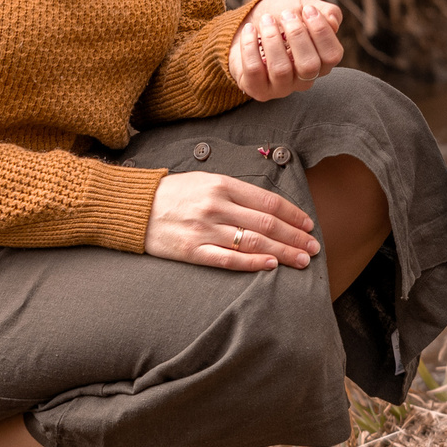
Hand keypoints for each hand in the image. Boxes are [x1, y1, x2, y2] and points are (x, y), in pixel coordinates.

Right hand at [145, 171, 319, 270]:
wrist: (133, 208)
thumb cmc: (172, 194)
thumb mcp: (204, 180)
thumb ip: (234, 192)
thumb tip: (268, 207)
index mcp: (221, 185)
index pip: (267, 201)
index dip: (292, 214)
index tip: (308, 225)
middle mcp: (216, 206)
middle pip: (266, 223)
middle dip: (294, 237)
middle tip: (314, 248)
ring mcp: (205, 229)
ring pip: (254, 242)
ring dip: (282, 252)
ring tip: (301, 260)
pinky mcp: (192, 250)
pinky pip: (228, 259)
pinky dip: (252, 263)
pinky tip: (271, 266)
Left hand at [229, 0, 343, 100]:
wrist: (249, 23)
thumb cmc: (282, 18)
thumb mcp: (305, 8)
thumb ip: (327, 12)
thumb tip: (334, 22)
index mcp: (321, 63)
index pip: (332, 55)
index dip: (321, 32)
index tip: (307, 9)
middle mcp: (304, 79)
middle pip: (309, 66)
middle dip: (297, 35)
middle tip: (286, 14)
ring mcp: (281, 88)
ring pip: (280, 69)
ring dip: (272, 39)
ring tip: (266, 19)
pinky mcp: (257, 89)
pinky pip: (254, 70)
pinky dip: (250, 45)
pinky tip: (250, 29)